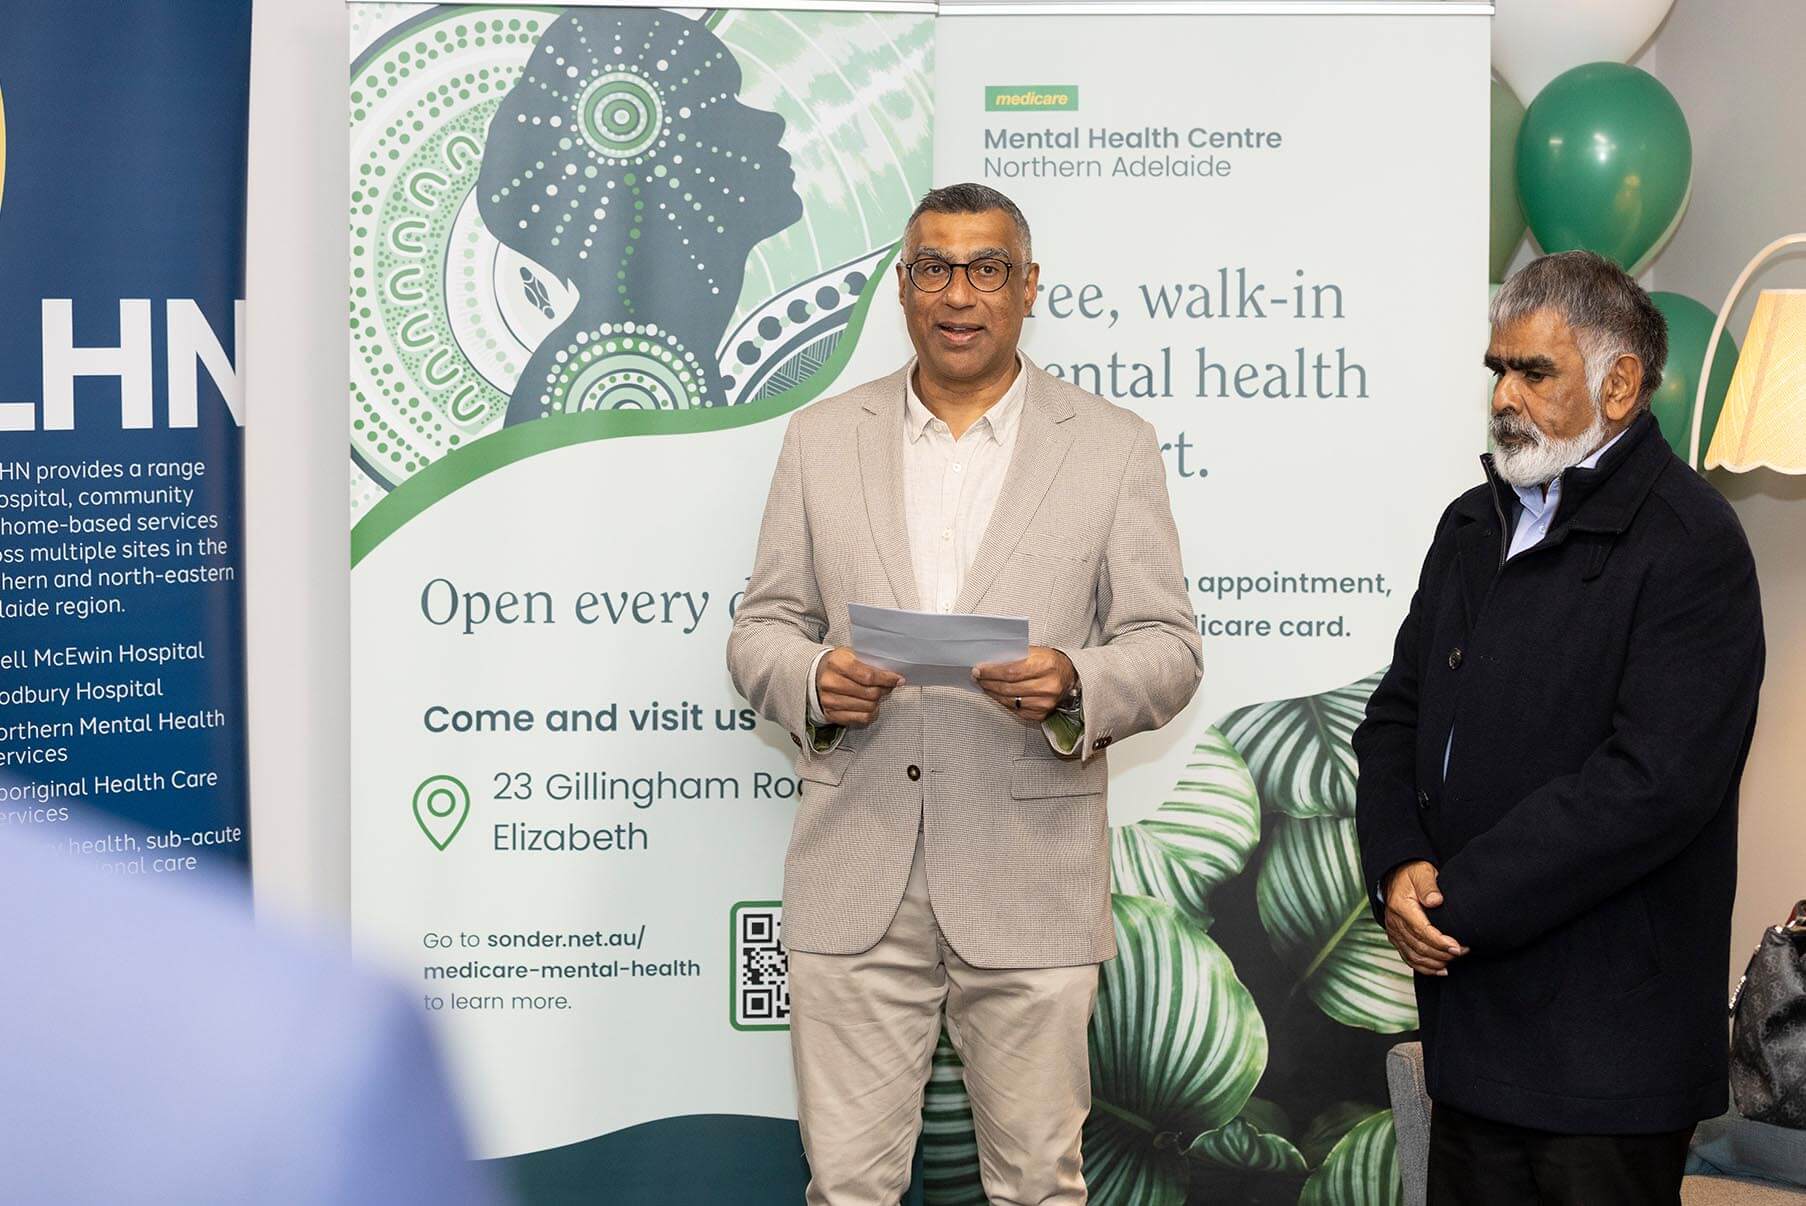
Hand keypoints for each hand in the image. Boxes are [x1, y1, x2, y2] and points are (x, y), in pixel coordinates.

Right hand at [816, 648, 903, 726]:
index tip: (897, 679)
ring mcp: (829, 700)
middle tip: (887, 686)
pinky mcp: (831, 714)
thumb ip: (871, 663)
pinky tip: (870, 706)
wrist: (818, 674)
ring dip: (877, 702)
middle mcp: (830, 682)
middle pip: (870, 693)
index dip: (887, 679)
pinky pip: (861, 719)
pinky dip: (871, 713)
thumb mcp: (853, 654)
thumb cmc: (841, 664)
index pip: (868, 676)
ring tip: (876, 695)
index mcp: (837, 662)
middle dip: (884, 690)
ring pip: (868, 707)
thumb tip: (895, 677)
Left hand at [972, 647, 1076, 721]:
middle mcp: (1048, 686)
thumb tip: (990, 661)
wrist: (1069, 677)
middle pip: (1008, 687)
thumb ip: (1016, 656)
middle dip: (988, 682)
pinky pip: (1015, 710)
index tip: (979, 669)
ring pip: (1009, 700)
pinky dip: (1003, 702)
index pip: (1011, 671)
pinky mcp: (1041, 714)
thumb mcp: (1036, 651)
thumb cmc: (1050, 662)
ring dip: (993, 692)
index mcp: (1046, 665)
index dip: (991, 672)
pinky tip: (997, 694)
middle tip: (978, 677)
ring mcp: (1045, 703)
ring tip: (985, 684)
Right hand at [1382, 861, 1467, 975]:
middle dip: (1443, 953)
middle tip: (1463, 951)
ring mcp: (1394, 932)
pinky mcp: (1396, 938)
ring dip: (1435, 962)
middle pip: (1419, 946)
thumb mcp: (1422, 873)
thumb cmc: (1412, 874)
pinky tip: (1440, 970)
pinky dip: (1424, 968)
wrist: (1395, 877)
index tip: (1458, 947)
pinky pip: (1409, 958)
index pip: (1421, 930)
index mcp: (1401, 907)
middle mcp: (1395, 922)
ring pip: (1414, 956)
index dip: (1440, 942)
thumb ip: (1429, 886)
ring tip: (1454, 960)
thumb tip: (1436, 901)